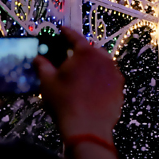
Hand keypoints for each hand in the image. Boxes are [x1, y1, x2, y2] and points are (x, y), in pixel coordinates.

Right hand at [34, 26, 123, 142]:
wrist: (88, 128)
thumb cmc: (65, 102)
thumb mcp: (48, 82)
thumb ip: (43, 66)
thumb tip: (38, 58)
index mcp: (86, 53)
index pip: (74, 37)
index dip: (66, 33)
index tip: (61, 30)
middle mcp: (104, 59)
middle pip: (90, 50)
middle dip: (80, 51)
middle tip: (70, 56)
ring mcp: (115, 74)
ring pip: (102, 63)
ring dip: (92, 65)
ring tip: (82, 73)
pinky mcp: (120, 89)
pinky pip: (108, 78)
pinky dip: (100, 79)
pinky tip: (92, 88)